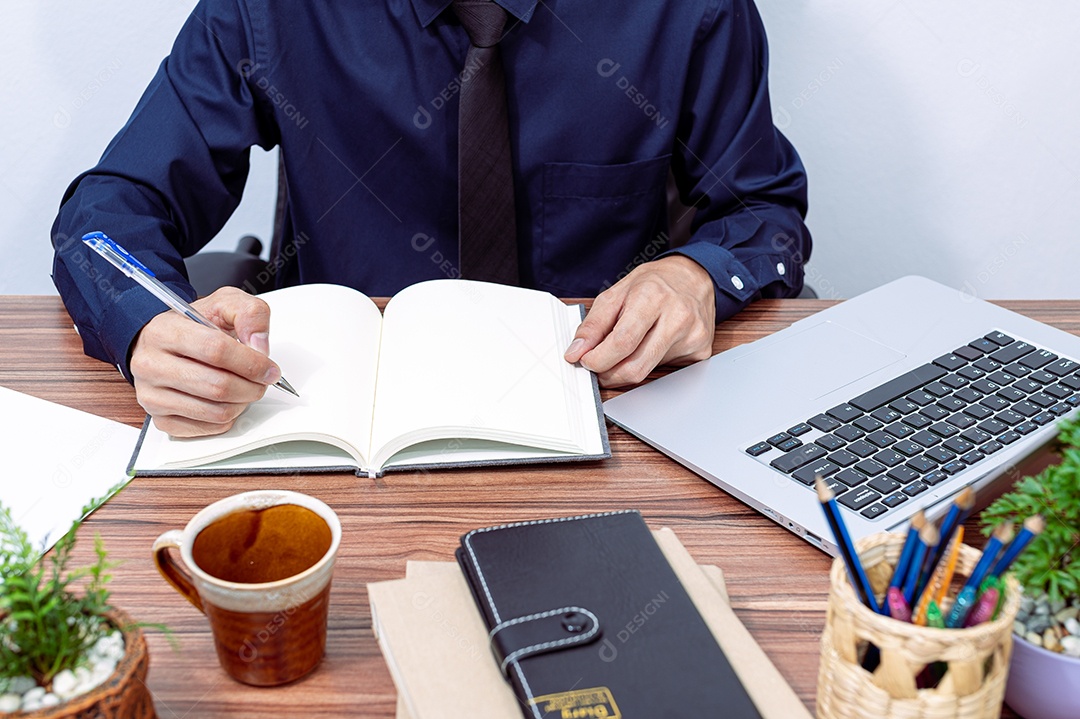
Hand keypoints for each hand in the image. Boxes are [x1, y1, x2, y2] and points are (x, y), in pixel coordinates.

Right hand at [129, 287, 281, 436]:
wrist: (161, 342)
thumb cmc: (192, 325)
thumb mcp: (223, 303)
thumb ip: (249, 314)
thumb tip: (259, 345)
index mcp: (164, 332)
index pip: (216, 350)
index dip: (251, 362)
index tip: (269, 368)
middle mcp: (151, 365)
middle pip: (218, 386)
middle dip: (252, 386)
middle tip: (262, 381)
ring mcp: (152, 395)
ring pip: (216, 411)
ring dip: (243, 403)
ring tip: (245, 388)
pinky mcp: (160, 419)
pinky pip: (207, 428)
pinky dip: (228, 418)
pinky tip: (228, 401)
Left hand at [563, 255, 715, 386]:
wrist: (695, 277)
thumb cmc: (655, 283)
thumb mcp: (617, 293)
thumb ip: (593, 324)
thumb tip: (576, 352)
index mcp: (653, 297)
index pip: (622, 342)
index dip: (598, 359)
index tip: (585, 361)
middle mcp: (677, 317)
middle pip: (635, 366)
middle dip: (608, 374)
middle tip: (597, 367)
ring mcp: (693, 336)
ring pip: (648, 372)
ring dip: (626, 369)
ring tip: (624, 351)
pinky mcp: (701, 351)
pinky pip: (665, 370)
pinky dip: (648, 363)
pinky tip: (651, 346)